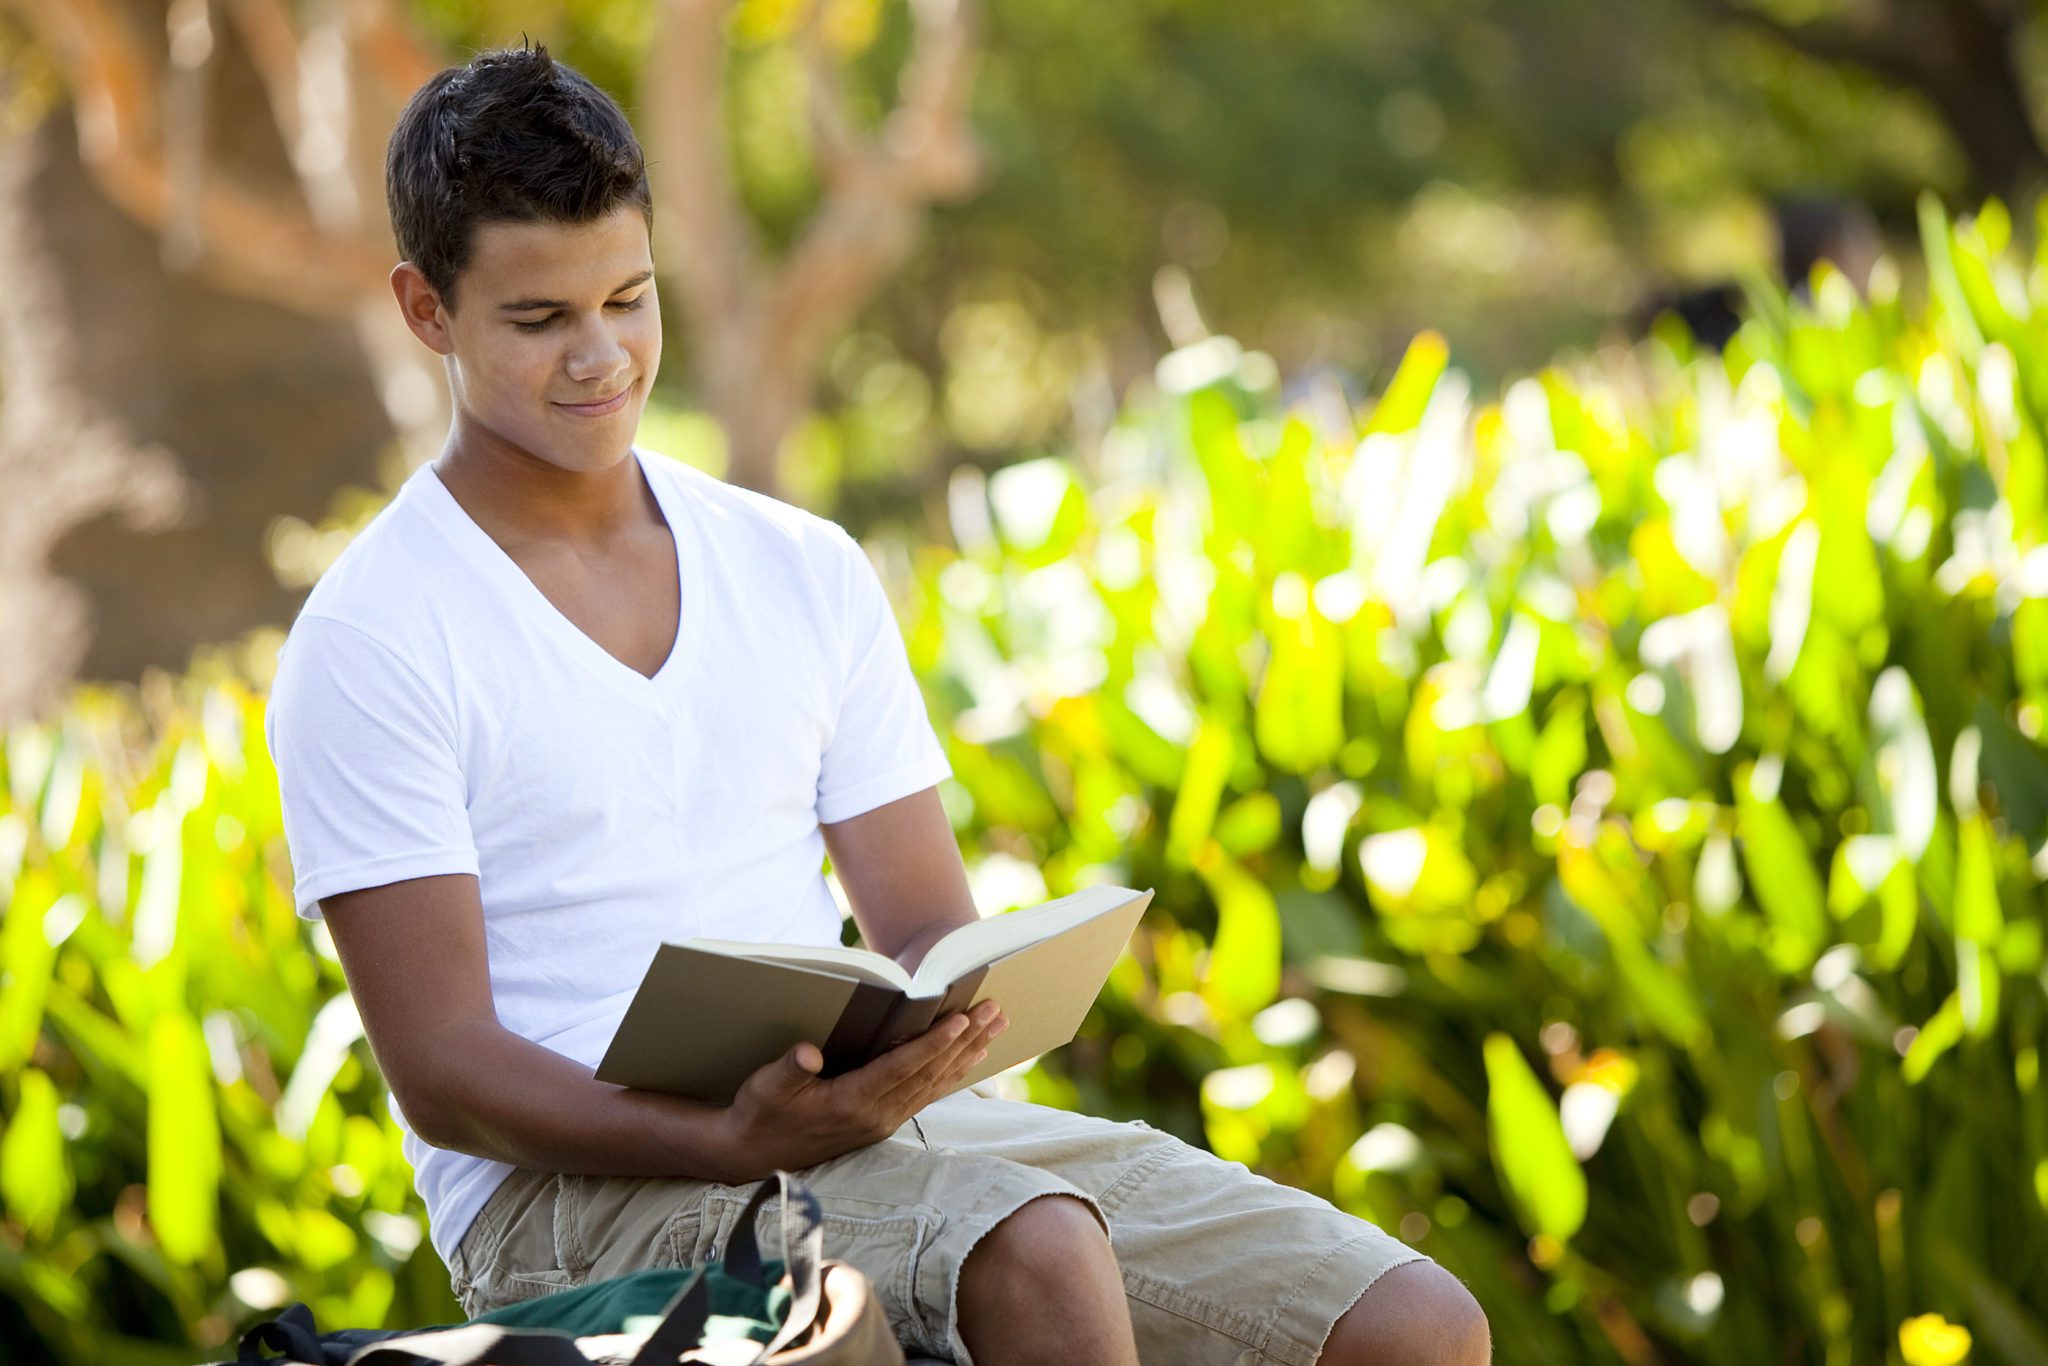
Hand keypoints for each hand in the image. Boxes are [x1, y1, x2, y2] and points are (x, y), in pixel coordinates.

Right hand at [715, 1001, 1007, 1178]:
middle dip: (965, 1040)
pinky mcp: (881, 1123)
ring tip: (997, 1027)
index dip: (933, 1043)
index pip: (902, 1068)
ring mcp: (882, 1122)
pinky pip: (926, 1094)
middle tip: (995, 1010)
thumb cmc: (758, 1114)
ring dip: (967, 1054)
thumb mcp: (765, 1088)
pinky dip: (951, 1072)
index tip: (961, 1020)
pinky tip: (969, 1057)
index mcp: (850, 1103)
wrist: (752, 1155)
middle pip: (930, 1073)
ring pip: (935, 1084)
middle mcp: (875, 1116)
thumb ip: (789, 1070)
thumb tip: (807, 1053)